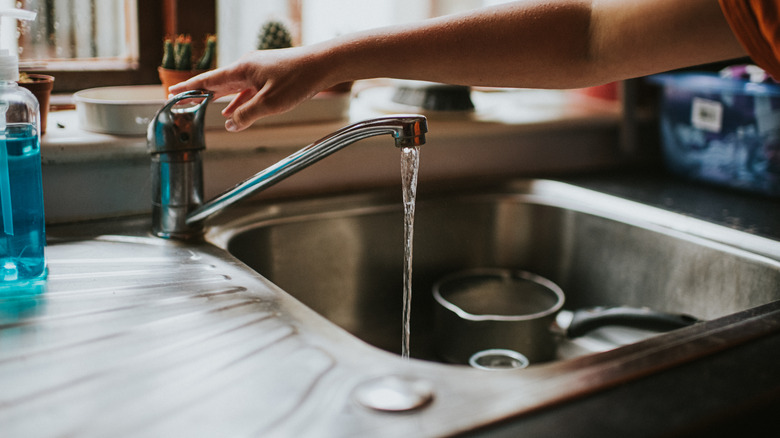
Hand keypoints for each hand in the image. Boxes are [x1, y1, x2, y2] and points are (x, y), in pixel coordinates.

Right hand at [168, 46, 329, 131]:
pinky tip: (234, 111)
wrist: (322, 65)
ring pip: (232, 87)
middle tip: (181, 101)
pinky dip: (237, 100)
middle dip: (199, 93)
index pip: (207, 80)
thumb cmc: (298, 80)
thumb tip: (230, 124)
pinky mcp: (268, 75)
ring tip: (203, 109)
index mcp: (241, 70)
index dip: (188, 88)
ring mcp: (257, 70)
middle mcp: (246, 67)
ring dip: (219, 99)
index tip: (172, 93)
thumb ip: (247, 114)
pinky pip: (246, 89)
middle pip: (216, 82)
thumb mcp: (270, 103)